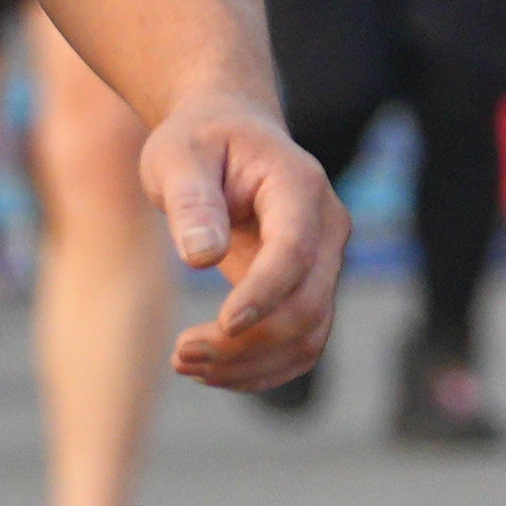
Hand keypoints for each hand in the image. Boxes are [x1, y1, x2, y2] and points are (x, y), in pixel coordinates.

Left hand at [151, 92, 345, 387]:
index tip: (220, 325)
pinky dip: (260, 369)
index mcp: (300, 187)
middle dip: (247, 343)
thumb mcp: (178, 157)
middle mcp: (327, 228)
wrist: (229, 136)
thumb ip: (190, 200)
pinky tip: (211, 370)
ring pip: (309, 338)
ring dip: (251, 365)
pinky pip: (300, 346)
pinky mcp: (311, 291)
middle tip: (181, 354)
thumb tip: (201, 257)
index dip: (264, 293)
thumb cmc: (200, 143)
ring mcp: (326, 264)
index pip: (296, 251)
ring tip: (186, 363)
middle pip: (308, 306)